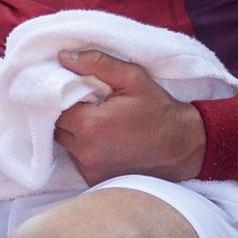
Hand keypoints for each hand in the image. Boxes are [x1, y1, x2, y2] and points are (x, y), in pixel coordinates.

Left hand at [53, 49, 205, 183]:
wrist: (183, 146)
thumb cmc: (159, 110)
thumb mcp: (132, 77)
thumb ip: (96, 63)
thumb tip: (63, 56)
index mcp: (90, 125)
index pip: (54, 107)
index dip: (61, 97)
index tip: (77, 91)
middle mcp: (86, 152)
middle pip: (56, 127)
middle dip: (66, 115)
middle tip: (87, 105)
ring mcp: (90, 169)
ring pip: (65, 145)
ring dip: (74, 133)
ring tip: (96, 122)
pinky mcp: (96, 181)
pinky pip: (78, 160)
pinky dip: (84, 149)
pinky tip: (103, 139)